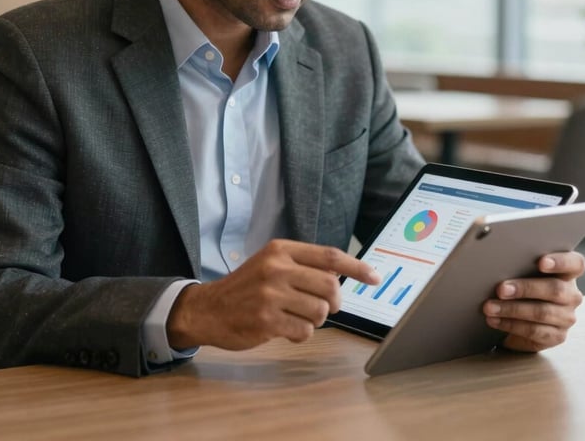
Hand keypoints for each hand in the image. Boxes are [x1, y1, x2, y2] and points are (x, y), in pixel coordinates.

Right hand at [166, 239, 380, 350]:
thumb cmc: (246, 286)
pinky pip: (304, 332)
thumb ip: (303, 265)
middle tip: (326, 307)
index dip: (357, 268)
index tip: (375, 278)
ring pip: (320, 311)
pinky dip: (300, 334)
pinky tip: (284, 329)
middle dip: (334, 302)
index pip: (330, 256)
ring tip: (296, 316)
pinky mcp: (266, 321)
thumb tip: (342, 274)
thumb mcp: (271, 263)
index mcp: (281, 250)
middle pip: (330, 286)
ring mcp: (271, 295)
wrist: (209, 308)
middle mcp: (277, 268)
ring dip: (315, 320)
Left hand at [483, 250, 584, 351]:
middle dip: (525, 288)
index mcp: (567, 272)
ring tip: (490, 307)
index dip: (560, 261)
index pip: (575, 263)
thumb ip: (516, 259)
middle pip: (555, 289)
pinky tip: (495, 320)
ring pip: (542, 312)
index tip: (541, 262)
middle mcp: (571, 294)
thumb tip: (491, 246)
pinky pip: (534, 331)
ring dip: (512, 309)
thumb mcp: (520, 269)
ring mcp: (566, 317)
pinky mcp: (556, 336)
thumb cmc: (520, 283)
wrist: (518, 315)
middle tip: (501, 289)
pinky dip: (511, 325)